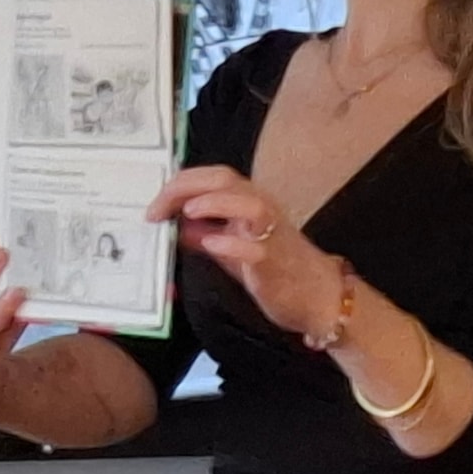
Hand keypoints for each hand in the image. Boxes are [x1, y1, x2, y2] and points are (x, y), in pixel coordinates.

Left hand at [148, 165, 343, 340]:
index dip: (180, 184)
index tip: (154, 204)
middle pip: (227, 180)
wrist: (318, 295)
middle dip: (188, 187)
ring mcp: (271, 234)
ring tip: (187, 210)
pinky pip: (256, 249)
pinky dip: (233, 244)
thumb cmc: (276, 269)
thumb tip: (176, 226)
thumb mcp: (234, 248)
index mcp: (249, 203)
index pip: (212, 178)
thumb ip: (208, 234)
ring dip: (216, 203)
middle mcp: (262, 210)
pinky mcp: (276, 262)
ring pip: (249, 204)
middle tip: (158, 207)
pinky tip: (212, 244)